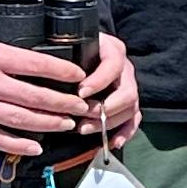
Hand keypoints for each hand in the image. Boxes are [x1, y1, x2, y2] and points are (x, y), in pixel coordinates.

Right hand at [0, 29, 90, 157]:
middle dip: (62, 103)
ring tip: (67, 124)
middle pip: (33, 97)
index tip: (79, 76)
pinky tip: (36, 147)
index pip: (35, 63)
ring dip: (48, 124)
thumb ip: (5, 53)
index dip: (61, 71)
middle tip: (82, 106)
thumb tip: (37, 58)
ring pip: (19, 120)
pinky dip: (18, 145)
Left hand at [74, 32, 139, 147]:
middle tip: (83, 116)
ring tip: (84, 129)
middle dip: (105, 107)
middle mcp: (125, 69)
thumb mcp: (72, 45)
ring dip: (109, 122)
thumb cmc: (74, 48)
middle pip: (127, 92)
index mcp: (112, 50)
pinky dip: (125, 132)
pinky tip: (113, 142)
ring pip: (130, 108)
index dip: (99, 80)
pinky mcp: (129, 103)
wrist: (84, 50)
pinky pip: (134, 119)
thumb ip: (64, 54)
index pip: (113, 65)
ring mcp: (129, 87)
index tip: (80, 92)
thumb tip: (52, 71)